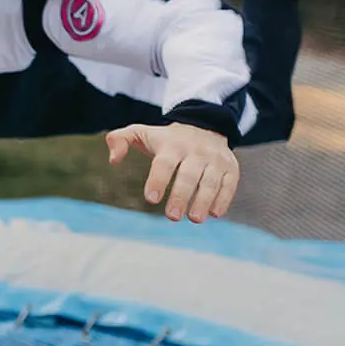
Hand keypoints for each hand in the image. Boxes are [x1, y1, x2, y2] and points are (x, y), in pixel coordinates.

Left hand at [106, 122, 239, 222]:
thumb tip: (113, 160)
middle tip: (172, 217)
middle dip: (180, 196)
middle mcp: (195, 151)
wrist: (204, 125)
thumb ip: (119, 140)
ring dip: (203, 201)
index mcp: (172, 145)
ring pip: (210, 181)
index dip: (158, 180)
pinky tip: (214, 213)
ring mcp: (215, 159)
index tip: (151, 199)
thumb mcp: (140, 132)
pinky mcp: (231, 168)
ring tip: (195, 219)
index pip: (164, 163)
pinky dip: (223, 199)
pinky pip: (229, 184)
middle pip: (188, 175)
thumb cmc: (165, 139)